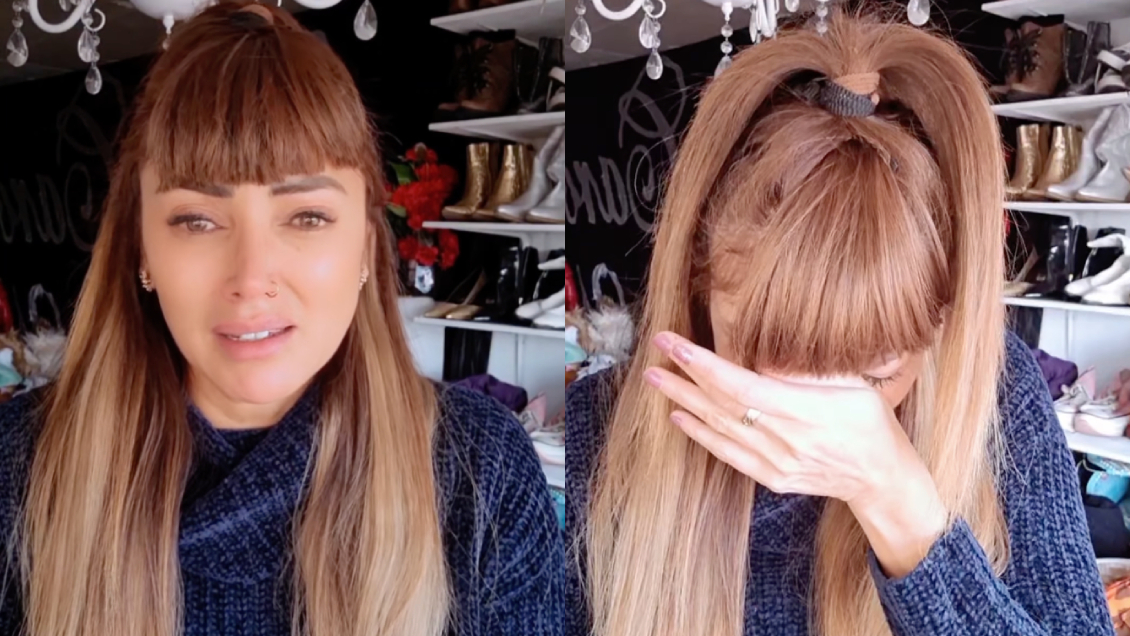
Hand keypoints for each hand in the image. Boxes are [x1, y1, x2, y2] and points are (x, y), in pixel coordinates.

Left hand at [645, 331, 947, 576]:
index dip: (703, 363)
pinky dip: (700, 434)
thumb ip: (807, 373)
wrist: (882, 477)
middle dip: (683, 377)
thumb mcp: (853, 385)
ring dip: (683, 401)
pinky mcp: (771, 477)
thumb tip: (764, 358)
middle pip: (722, 405)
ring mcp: (775, 462)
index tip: (675, 342)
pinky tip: (679, 416)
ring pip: (719, 427)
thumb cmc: (870, 422)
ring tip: (656, 379)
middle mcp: (785, 440)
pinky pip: (727, 453)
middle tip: (653, 354)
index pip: (740, 384)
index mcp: (805, 411)